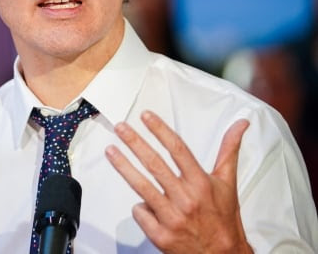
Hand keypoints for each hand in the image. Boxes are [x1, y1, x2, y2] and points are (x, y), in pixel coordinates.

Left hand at [104, 110, 251, 253]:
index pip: (178, 150)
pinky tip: (145, 206)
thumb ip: (229, 151)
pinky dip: (140, 207)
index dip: (160, 131)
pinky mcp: (160, 235)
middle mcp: (186, 199)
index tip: (146, 116)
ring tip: (110, 151)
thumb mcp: (227, 182)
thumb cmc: (223, 217)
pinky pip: (140, 212)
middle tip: (120, 128)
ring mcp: (172, 217)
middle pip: (155, 164)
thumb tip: (240, 124)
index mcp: (201, 184)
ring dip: (123, 166)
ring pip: (141, 186)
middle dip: (135, 143)